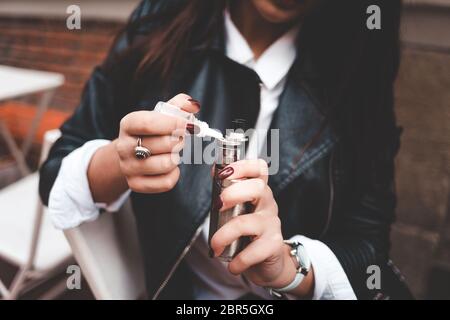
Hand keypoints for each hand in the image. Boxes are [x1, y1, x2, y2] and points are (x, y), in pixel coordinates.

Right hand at [115, 93, 199, 192]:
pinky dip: (174, 174)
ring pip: (166, 164)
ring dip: (176, 158)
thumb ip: (179, 106)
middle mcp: (123, 146)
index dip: (172, 123)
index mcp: (128, 124)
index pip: (148, 123)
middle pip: (163, 144)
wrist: (132, 154)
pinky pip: (166, 182)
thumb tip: (193, 105)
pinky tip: (170, 167)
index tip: (188, 124)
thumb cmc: (152, 132)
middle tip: (179, 139)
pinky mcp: (135, 184)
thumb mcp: (161, 114)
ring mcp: (127, 167)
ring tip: (172, 153)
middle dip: (178, 141)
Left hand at [210, 159, 299, 288]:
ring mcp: (272, 224)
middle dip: (232, 193)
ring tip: (215, 246)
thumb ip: (228, 192)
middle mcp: (268, 205)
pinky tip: (232, 266)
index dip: (243, 166)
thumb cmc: (249, 234)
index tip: (224, 172)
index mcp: (259, 192)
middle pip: (258, 188)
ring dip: (223, 235)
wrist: (269, 263)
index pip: (259, 169)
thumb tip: (214, 171)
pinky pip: (253, 251)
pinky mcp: (272, 245)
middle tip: (216, 205)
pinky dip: (238, 261)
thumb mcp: (239, 210)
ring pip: (247, 223)